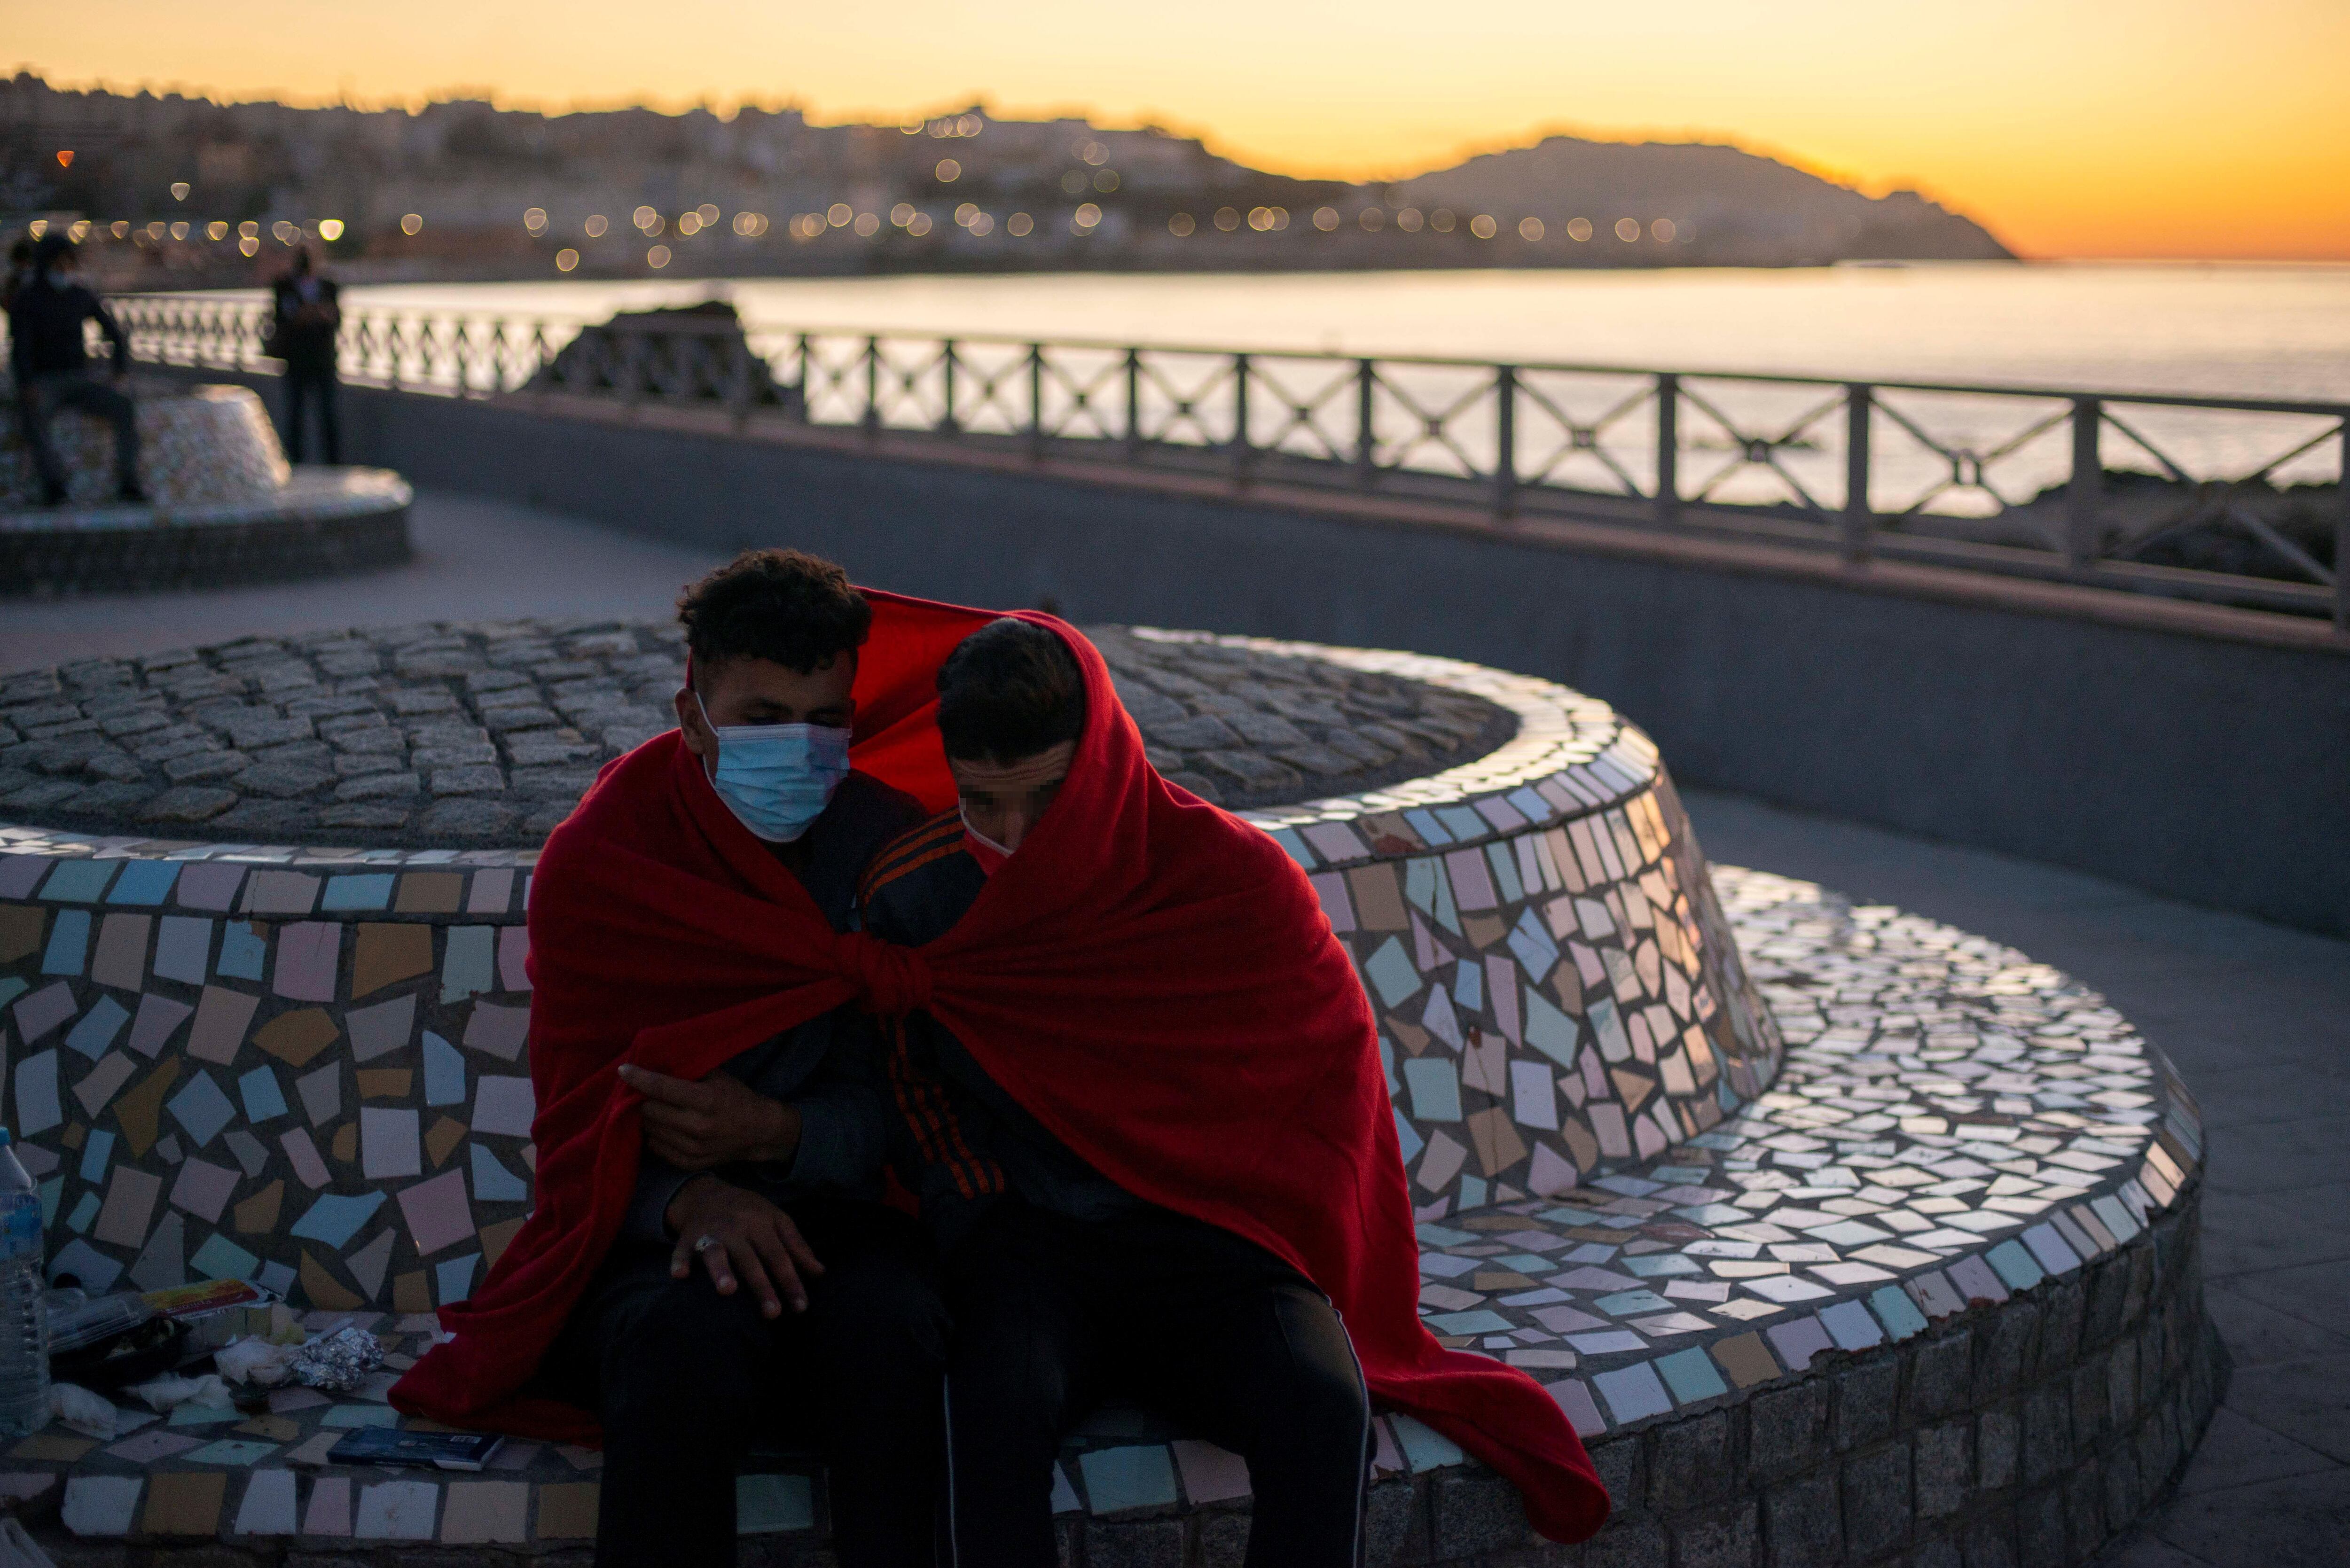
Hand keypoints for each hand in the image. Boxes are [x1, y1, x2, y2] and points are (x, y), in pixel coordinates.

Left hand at [620, 1064, 800, 1170]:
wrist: (759, 1132)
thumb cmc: (736, 1097)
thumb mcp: (717, 1077)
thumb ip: (687, 1071)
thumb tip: (653, 1062)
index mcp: (705, 1100)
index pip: (661, 1088)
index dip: (638, 1078)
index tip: (623, 1070)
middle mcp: (697, 1126)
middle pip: (649, 1111)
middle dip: (643, 1099)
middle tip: (645, 1093)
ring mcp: (692, 1149)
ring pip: (650, 1130)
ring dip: (648, 1118)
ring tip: (655, 1109)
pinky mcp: (688, 1163)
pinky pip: (656, 1148)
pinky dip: (655, 1135)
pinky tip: (664, 1126)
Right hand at [665, 1176, 823, 1315]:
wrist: (708, 1192)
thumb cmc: (748, 1211)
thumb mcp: (776, 1220)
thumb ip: (797, 1246)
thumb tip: (820, 1272)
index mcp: (761, 1224)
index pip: (780, 1256)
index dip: (791, 1282)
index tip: (801, 1307)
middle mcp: (736, 1228)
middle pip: (751, 1259)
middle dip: (762, 1286)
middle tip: (772, 1313)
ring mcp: (710, 1232)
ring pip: (716, 1252)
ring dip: (721, 1270)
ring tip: (727, 1291)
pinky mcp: (687, 1238)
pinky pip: (681, 1250)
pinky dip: (679, 1262)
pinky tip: (679, 1276)